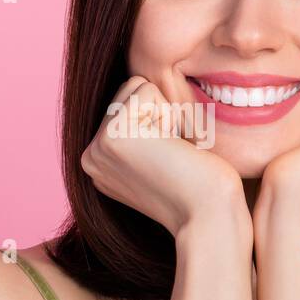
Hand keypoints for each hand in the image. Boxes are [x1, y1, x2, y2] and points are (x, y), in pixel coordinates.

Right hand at [80, 76, 248, 236]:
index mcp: (100, 162)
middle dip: (161, 112)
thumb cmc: (199, 185)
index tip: (168, 160)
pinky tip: (172, 148)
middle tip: (172, 154)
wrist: (208, 213)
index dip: (159, 121)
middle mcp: (92, 157)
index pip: (127, 104)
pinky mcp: (112, 136)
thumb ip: (139, 129)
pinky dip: (170, 115)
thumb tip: (139, 87)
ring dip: (166, 113)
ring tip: (171, 151)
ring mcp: (97, 147)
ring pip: (136, 86)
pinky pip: (146, 90)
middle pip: (128, 90)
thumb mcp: (159, 156)